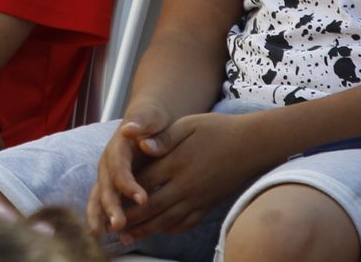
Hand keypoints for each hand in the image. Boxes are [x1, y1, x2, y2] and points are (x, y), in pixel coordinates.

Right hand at [87, 100, 169, 236]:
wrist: (146, 121)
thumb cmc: (151, 119)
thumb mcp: (150, 117)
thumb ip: (142, 123)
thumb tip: (130, 130)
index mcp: (118, 147)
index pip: (119, 166)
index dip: (128, 183)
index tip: (142, 198)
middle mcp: (107, 162)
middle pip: (106, 185)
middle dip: (110, 206)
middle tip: (119, 225)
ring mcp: (106, 174)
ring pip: (98, 196)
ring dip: (98, 215)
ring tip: (100, 234)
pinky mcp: (110, 185)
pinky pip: (101, 202)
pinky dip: (100, 217)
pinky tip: (102, 233)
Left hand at [116, 112, 267, 241]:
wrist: (253, 145)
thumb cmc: (218, 130)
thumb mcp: (188, 125)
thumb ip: (163, 137)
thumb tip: (141, 146)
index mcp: (177, 162)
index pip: (143, 181)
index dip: (124, 190)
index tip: (107, 197)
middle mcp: (186, 185)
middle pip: (151, 206)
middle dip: (129, 218)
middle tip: (110, 227)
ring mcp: (198, 198)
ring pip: (167, 219)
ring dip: (146, 229)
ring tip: (128, 236)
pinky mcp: (208, 205)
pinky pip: (187, 223)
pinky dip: (171, 229)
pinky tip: (161, 231)